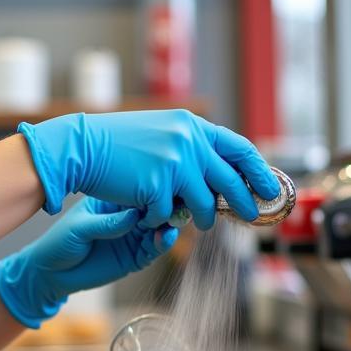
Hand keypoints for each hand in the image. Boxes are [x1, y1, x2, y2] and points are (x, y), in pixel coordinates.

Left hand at [0, 198, 177, 327]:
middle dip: (170, 206)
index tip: (168, 185)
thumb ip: (107, 223)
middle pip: (156, 208)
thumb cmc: (59, 243)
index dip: (154, 188)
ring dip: (170, 225)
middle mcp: (127, 217)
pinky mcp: (135, 257)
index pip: (138, 191)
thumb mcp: (79, 228)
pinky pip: (154, 248)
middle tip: (179, 205)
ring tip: (173, 224)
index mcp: (113, 201)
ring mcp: (133, 237)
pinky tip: (166, 237)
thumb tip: (134, 215)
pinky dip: (163, 243)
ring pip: (160, 228)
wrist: (50, 274)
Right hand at [19, 109, 279, 228]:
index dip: (258, 170)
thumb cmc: (116, 143)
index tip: (270, 186)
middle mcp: (189, 142)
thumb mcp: (161, 132)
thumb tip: (218, 172)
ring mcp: (174, 164)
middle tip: (251, 216)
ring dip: (201, 219)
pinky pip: (169, 215)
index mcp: (192, 126)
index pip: (239, 148)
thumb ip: (190, 146)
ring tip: (195, 223)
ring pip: (203, 205)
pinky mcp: (158, 186)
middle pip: (229, 181)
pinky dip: (158, 218)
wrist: (81, 147)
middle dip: (243, 203)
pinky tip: (145, 211)